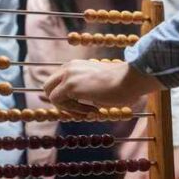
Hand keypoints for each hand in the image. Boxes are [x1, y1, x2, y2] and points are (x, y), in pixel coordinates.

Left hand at [43, 60, 162, 113]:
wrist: (131, 79)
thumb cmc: (122, 85)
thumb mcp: (98, 85)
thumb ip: (84, 91)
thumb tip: (72, 107)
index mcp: (76, 65)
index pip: (57, 82)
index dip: (65, 98)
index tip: (82, 107)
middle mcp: (69, 67)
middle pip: (47, 87)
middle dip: (60, 103)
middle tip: (79, 112)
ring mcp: (68, 75)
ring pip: (51, 96)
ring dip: (68, 108)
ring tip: (90, 111)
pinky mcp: (70, 85)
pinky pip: (59, 102)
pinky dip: (73, 110)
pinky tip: (93, 110)